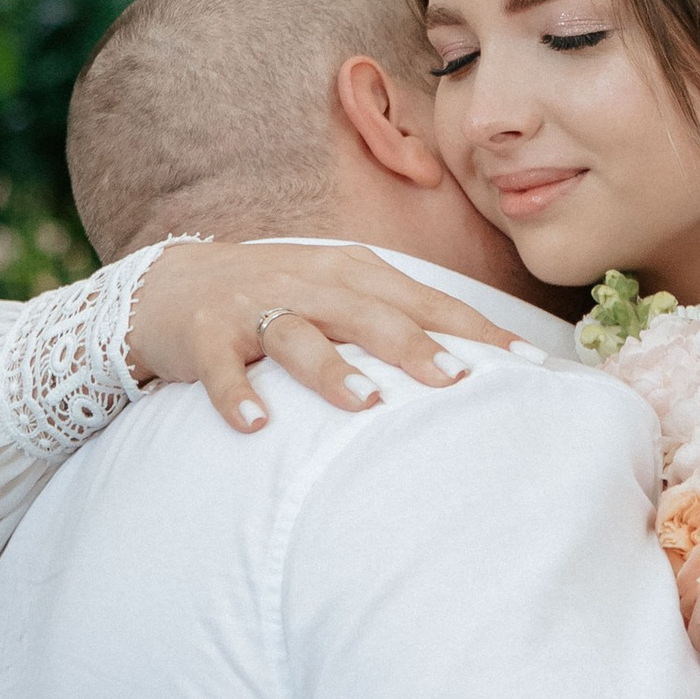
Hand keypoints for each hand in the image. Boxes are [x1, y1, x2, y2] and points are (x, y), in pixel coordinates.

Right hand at [126, 239, 528, 431]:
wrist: (172, 284)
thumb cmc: (278, 295)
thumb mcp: (341, 294)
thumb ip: (398, 320)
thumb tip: (477, 366)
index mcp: (353, 273)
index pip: (425, 301)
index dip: (475, 329)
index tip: (526, 364)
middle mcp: (310, 283)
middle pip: (369, 314)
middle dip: (414, 345)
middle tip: (457, 381)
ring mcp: (256, 306)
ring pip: (299, 335)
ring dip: (332, 369)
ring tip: (366, 405)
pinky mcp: (206, 335)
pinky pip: (221, 367)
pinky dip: (236, 393)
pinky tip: (255, 425)